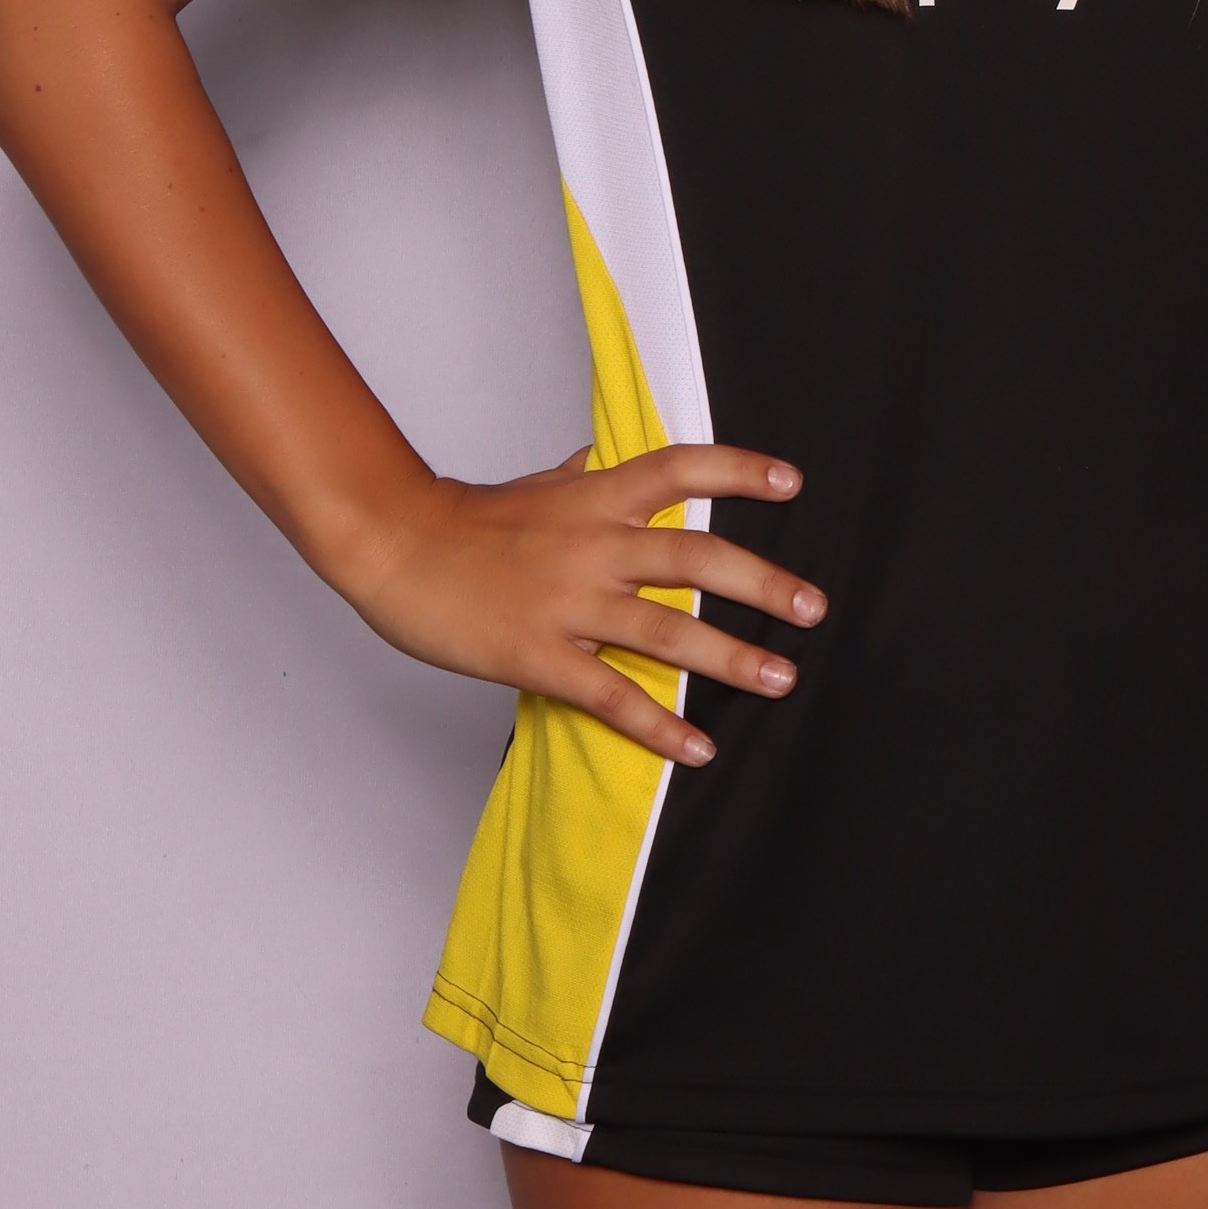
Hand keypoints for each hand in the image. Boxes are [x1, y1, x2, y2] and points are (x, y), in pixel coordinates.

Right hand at [336, 443, 822, 767]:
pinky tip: (698, 749)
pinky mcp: (539, 657)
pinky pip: (612, 695)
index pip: (680, 468)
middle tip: (812, 608)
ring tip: (780, 679)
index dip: (739, 471)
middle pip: (696, 558)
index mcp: (595, 496)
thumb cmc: (465, 521)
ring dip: (731, 659)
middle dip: (762, 584)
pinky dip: (659, 726)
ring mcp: (568, 602)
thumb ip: (580, 477)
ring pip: (667, 632)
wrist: (395, 548)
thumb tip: (605, 459)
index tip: (792, 484)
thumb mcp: (536, 487)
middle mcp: (593, 544)